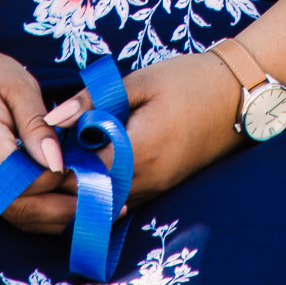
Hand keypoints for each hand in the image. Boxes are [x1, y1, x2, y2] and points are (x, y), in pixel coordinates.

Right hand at [0, 37, 75, 233]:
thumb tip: (58, 163)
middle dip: (61, 209)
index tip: (88, 168)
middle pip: (16, 206)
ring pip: (12, 214)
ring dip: (52, 216)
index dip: (56, 178)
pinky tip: (67, 205)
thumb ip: (37, 126)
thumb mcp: (19, 87)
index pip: (21, 178)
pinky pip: (6, 206)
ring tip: (94, 208)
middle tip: (104, 202)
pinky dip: (38, 209)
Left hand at [45, 49, 244, 209]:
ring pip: (106, 204)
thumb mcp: (140, 81)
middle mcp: (147, 180)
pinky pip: (123, 200)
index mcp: (138, 152)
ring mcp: (157, 188)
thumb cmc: (189, 80)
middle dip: (68, 179)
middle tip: (55, 152)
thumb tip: (53, 118)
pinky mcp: (163, 187)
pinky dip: (105, 188)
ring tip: (73, 156)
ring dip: (86, 186)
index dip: (59, 162)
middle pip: (90, 196)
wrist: (237, 94)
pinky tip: (98, 164)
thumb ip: (94, 100)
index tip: (48, 142)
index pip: (82, 174)